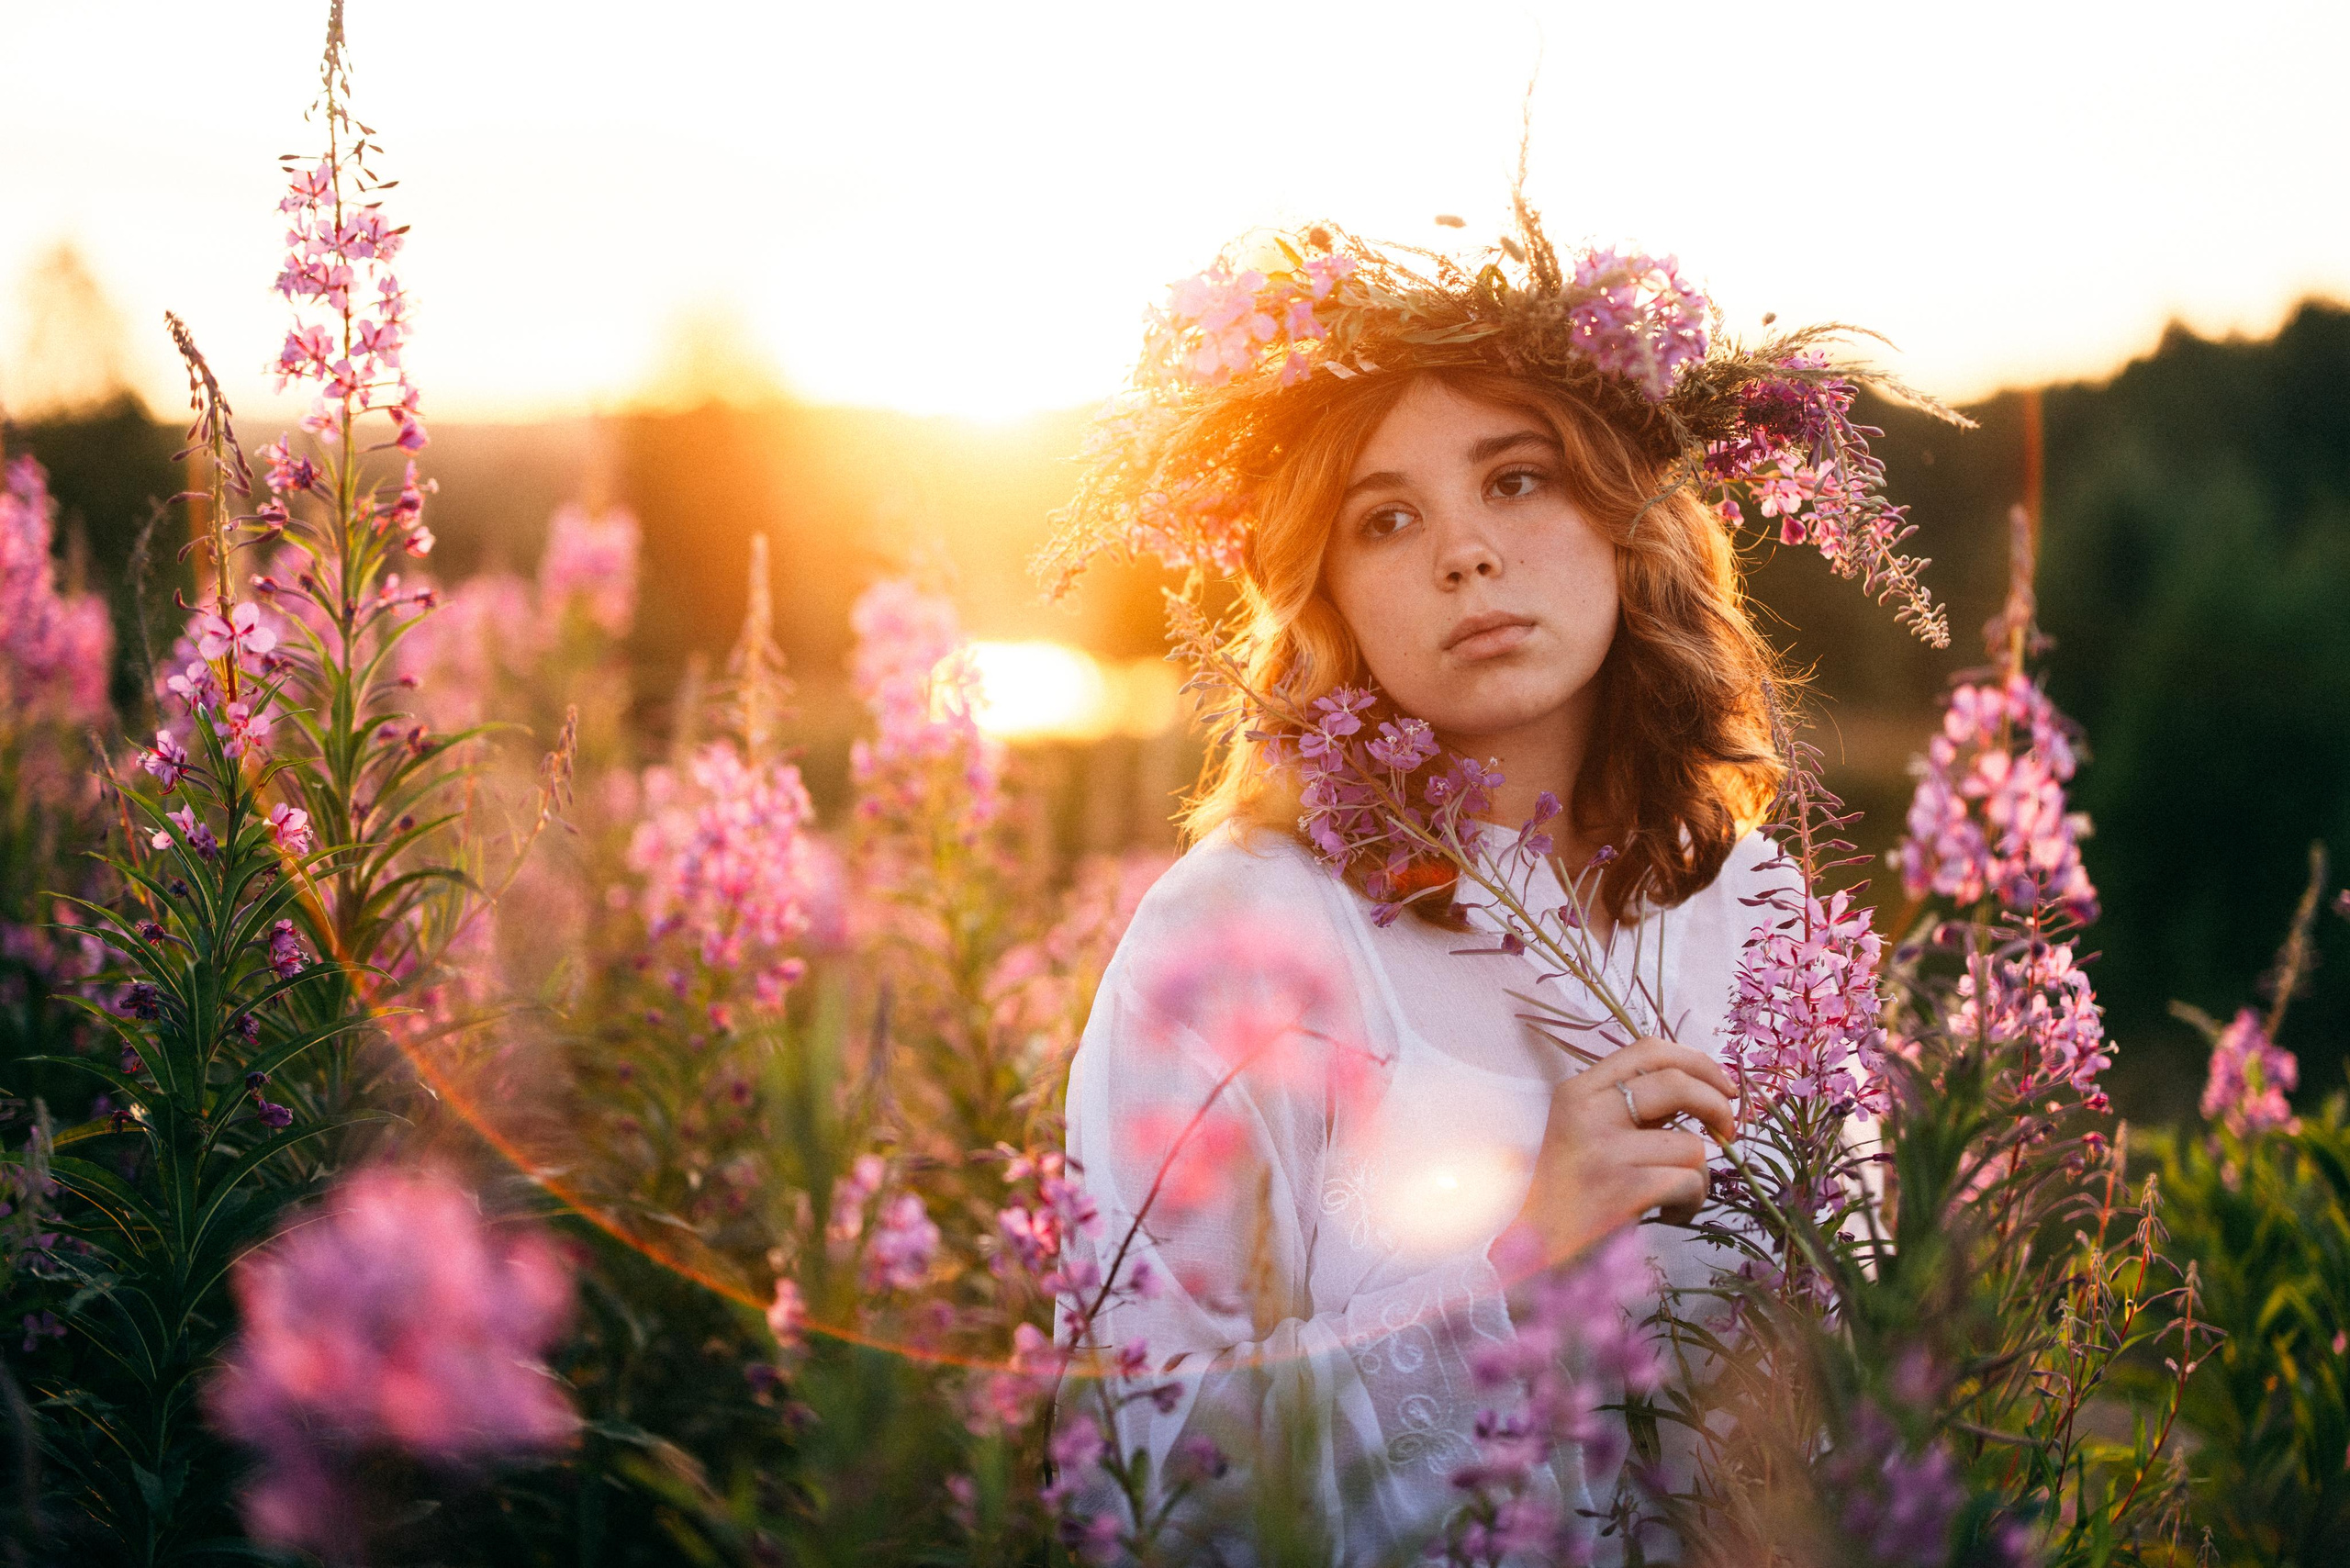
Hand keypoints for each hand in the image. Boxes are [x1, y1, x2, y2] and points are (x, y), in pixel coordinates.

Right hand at [1497, 1036, 1736, 1270]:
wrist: (1536, 1249)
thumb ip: (1633, 1107)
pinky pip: (1688, 1182)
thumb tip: (1705, 1089)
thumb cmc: (1573, 1192)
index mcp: (1577, 1091)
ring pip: (1691, 1144)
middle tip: (1729, 1131)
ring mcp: (1601, 1150)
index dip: (1697, 1062)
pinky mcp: (1620, 1190)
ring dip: (1700, 1175)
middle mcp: (1586, 1112)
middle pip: (1677, 1084)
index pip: (1648, 1050)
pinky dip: (1692, 1203)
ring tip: (1677, 1195)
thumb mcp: (1589, 1132)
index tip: (1723, 1086)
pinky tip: (1671, 1215)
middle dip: (1718, 1106)